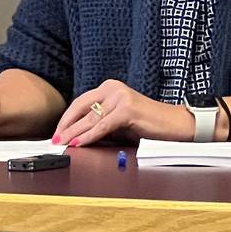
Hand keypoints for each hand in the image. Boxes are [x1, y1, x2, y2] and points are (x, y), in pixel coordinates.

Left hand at [52, 79, 187, 147]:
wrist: (175, 124)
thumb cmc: (148, 125)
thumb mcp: (119, 122)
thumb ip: (101, 123)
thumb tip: (76, 136)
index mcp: (109, 87)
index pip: (81, 102)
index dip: (67, 118)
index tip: (57, 131)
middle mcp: (112, 88)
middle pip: (81, 108)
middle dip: (66, 126)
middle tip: (55, 140)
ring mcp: (120, 97)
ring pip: (90, 118)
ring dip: (74, 133)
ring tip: (63, 144)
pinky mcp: (127, 109)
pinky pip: (103, 126)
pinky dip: (88, 136)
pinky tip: (79, 143)